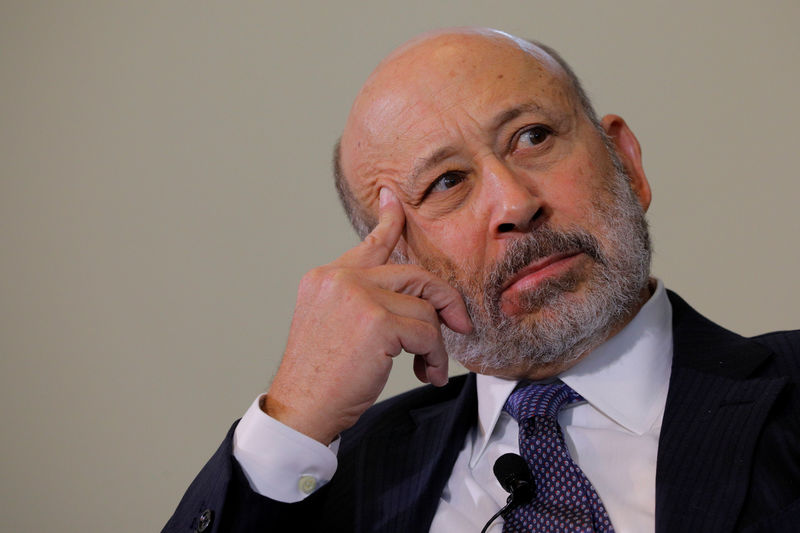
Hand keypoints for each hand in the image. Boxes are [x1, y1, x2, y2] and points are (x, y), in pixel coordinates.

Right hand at [265, 188, 472, 443]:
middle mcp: (341, 279)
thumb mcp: (333, 327)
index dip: (389, 221)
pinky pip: (428, 333)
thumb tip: (414, 301)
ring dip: (435, 343)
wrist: (301, 409)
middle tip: (459, 325)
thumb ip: (364, 302)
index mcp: (327, 278)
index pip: (368, 243)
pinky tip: (425, 374)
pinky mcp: (377, 321)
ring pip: (425, 308)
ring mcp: (358, 296)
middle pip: (414, 275)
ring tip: (427, 367)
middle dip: (443, 301)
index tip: (395, 199)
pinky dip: (434, 357)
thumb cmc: (319, 377)